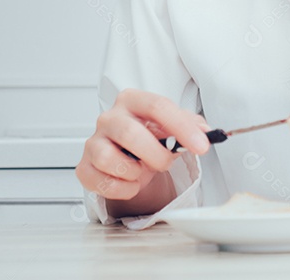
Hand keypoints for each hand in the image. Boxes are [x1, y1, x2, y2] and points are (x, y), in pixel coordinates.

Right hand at [75, 89, 210, 207]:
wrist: (127, 155)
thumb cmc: (148, 136)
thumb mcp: (171, 126)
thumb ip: (189, 125)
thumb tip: (205, 132)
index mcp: (133, 100)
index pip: (158, 106)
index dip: (182, 127)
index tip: (201, 146)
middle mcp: (109, 117)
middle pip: (130, 132)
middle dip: (156, 154)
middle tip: (167, 163)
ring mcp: (93, 142)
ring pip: (110, 159)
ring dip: (135, 172)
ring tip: (143, 171)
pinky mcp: (84, 167)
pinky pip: (101, 182)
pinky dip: (123, 189)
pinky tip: (131, 183)